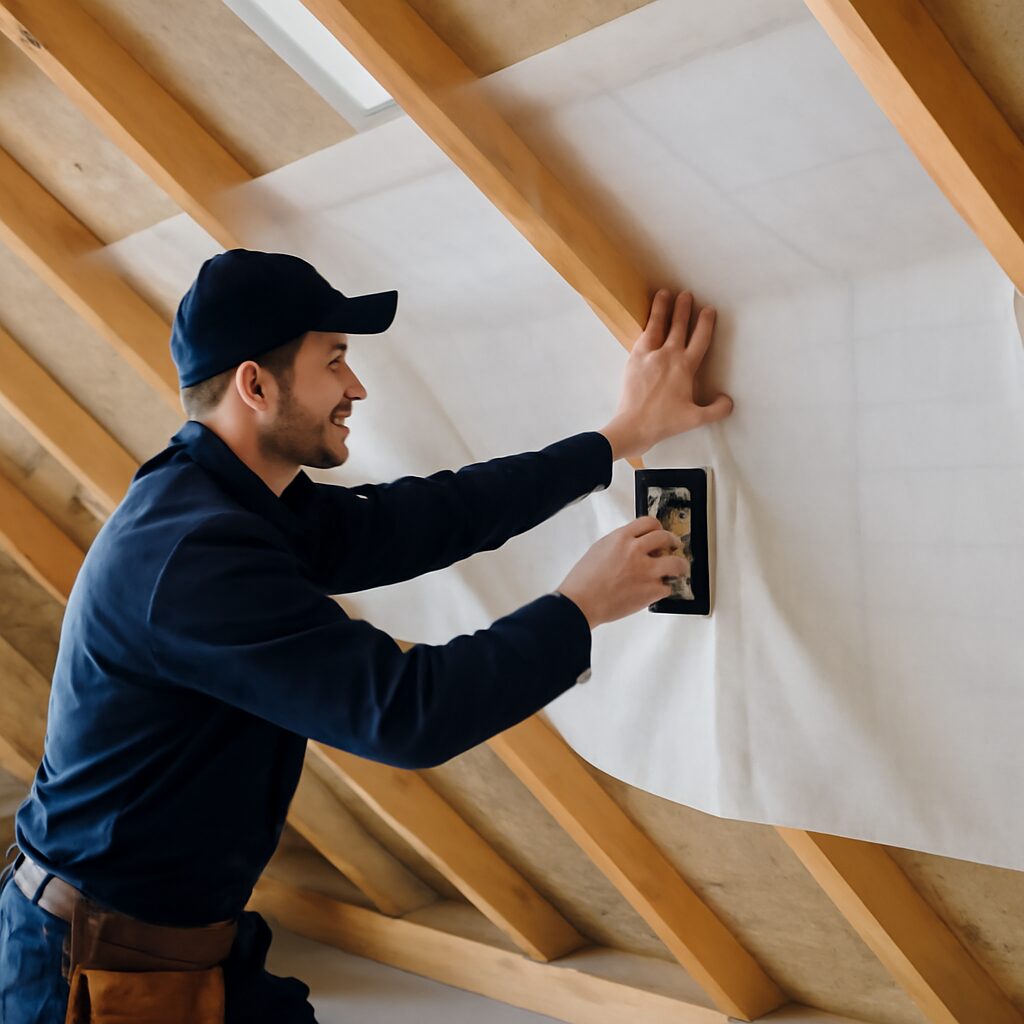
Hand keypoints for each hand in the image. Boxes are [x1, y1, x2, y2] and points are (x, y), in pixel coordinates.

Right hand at [556, 516, 689, 628]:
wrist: (582, 602)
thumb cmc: (584, 580)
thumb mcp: (599, 549)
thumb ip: (619, 543)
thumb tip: (633, 544)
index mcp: (621, 538)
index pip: (649, 522)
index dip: (658, 527)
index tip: (660, 532)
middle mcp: (636, 550)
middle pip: (666, 538)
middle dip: (673, 542)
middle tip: (674, 547)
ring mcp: (646, 571)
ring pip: (677, 563)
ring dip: (680, 566)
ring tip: (679, 569)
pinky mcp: (651, 590)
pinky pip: (668, 587)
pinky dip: (665, 589)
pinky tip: (659, 590)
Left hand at [600, 290, 732, 460]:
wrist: (633, 425)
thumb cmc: (664, 423)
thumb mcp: (696, 419)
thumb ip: (716, 409)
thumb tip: (727, 399)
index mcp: (686, 366)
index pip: (701, 338)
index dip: (706, 322)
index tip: (708, 310)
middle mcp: (669, 355)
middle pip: (679, 325)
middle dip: (684, 308)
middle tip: (686, 294)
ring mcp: (649, 355)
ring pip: (657, 324)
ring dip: (662, 307)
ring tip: (664, 293)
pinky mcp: (633, 359)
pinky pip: (641, 336)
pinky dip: (646, 324)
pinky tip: (647, 320)